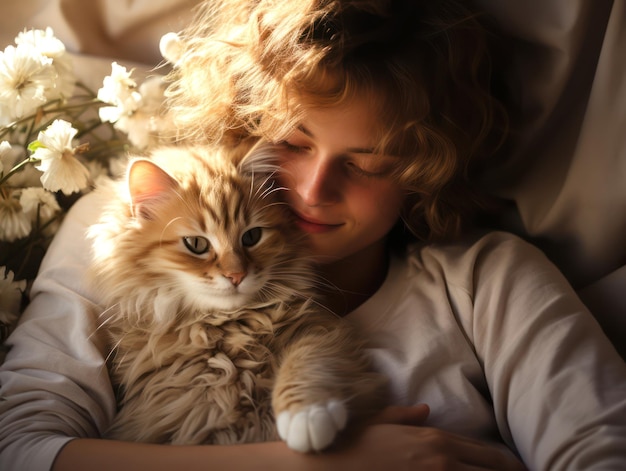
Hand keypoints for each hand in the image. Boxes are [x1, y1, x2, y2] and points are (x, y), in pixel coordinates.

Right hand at [323, 405, 525, 470]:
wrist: (336, 466)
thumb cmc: (357, 444)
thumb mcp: (382, 422)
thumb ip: (407, 417)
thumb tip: (426, 410)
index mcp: (435, 439)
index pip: (485, 452)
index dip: (508, 464)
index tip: (521, 470)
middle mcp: (443, 459)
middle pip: (492, 470)